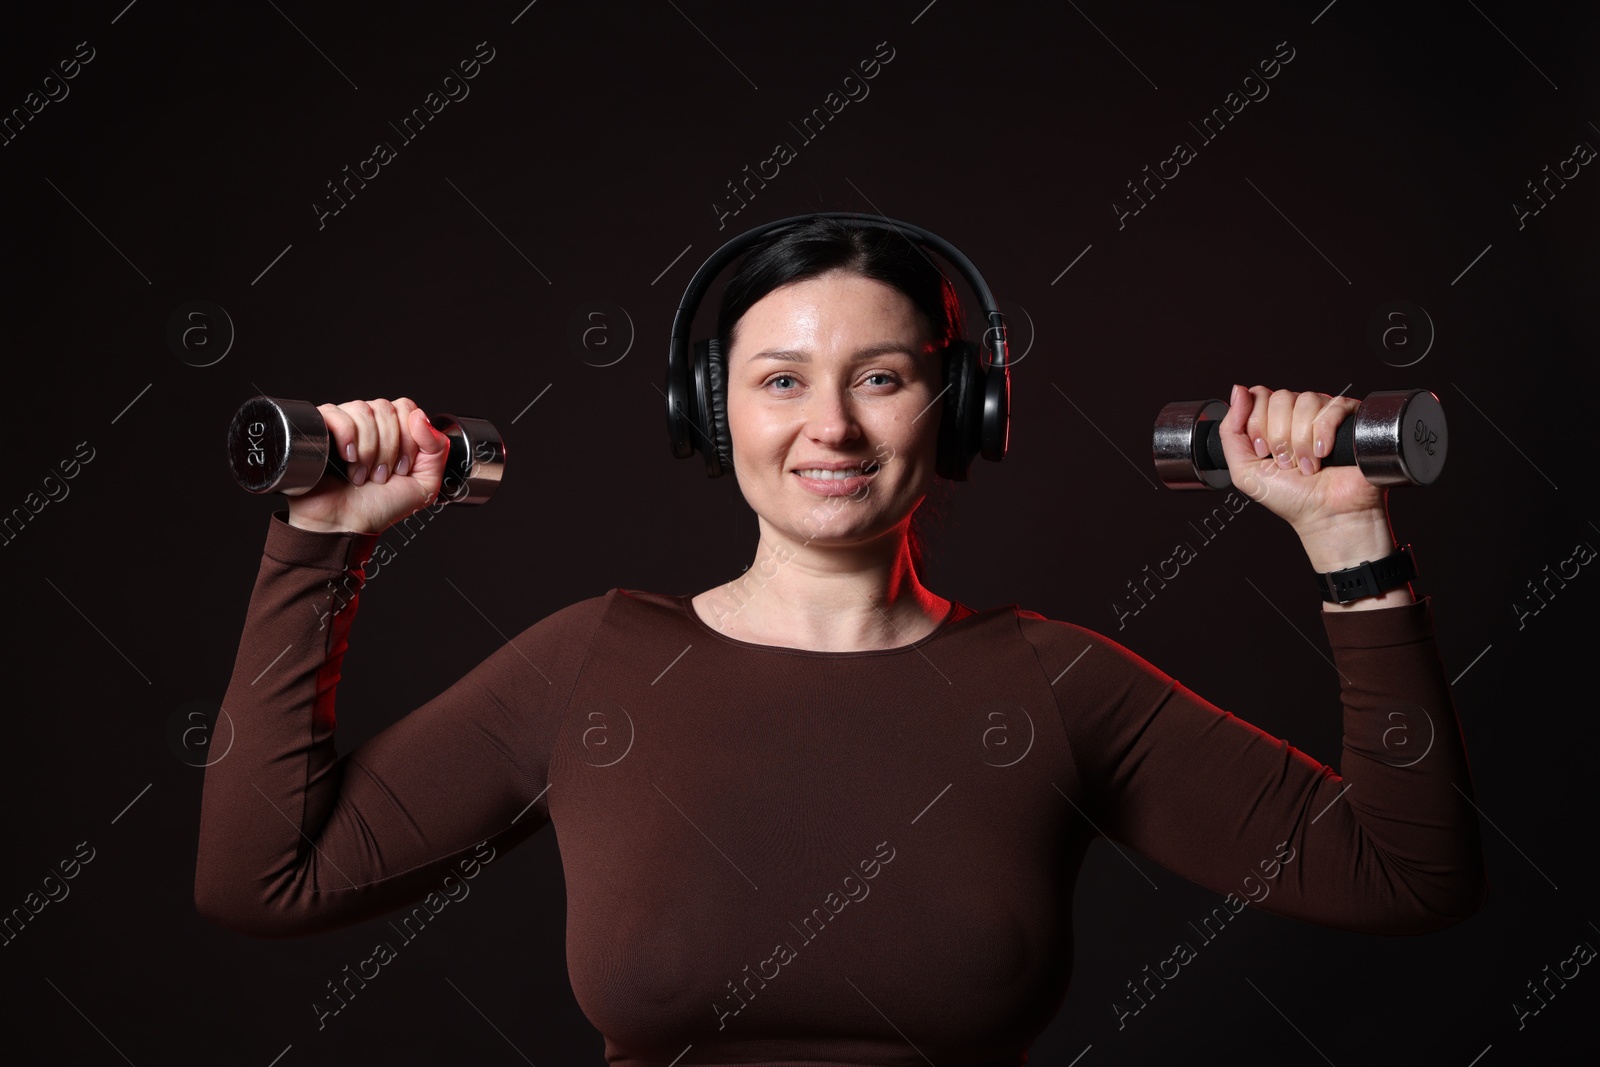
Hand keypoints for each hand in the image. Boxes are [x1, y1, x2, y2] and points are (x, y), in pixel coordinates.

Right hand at [285, 398, 450, 534]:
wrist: (344, 525)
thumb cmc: (379, 508)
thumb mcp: (424, 484)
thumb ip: (437, 449)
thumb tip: (420, 416)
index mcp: (393, 432)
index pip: (406, 408)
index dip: (408, 438)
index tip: (402, 470)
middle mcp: (368, 424)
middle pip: (386, 408)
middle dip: (388, 449)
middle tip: (380, 477)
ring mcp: (342, 425)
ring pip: (363, 410)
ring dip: (368, 450)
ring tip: (362, 476)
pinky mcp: (318, 429)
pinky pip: (336, 413)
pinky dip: (346, 436)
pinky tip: (347, 458)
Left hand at [1217, 385, 1397, 574]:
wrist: (1326, 515)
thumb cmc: (1289, 497)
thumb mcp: (1244, 470)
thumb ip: (1230, 431)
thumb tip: (1238, 390)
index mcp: (1274, 421)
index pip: (1259, 395)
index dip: (1258, 424)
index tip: (1263, 452)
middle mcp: (1298, 414)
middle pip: (1280, 397)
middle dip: (1279, 436)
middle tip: (1287, 463)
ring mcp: (1325, 414)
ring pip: (1306, 400)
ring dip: (1301, 441)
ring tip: (1308, 466)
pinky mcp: (1351, 418)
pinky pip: (1333, 406)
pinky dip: (1323, 433)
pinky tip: (1324, 455)